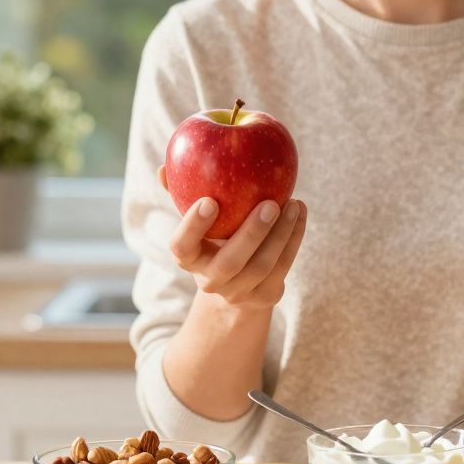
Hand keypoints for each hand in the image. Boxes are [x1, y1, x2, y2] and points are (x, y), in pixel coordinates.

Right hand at [159, 164, 306, 309]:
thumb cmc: (215, 237)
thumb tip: (163, 167)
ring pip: (262, 266)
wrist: (239, 285)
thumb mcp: (198, 221)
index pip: (182, 246)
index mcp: (189, 258)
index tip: (210, 201)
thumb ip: (182, 194)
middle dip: (251, 234)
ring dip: (281, 234)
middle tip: (270, 204)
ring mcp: (239, 292)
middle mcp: (210, 280)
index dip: (193, 227)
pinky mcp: (266, 295)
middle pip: (230, 263)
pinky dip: (294, 237)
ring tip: (292, 204)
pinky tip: (300, 211)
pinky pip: (283, 266)